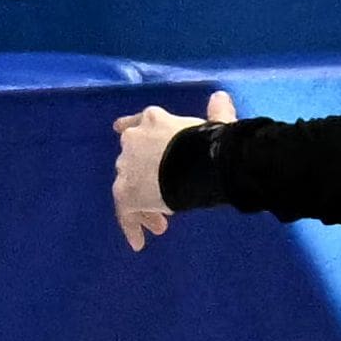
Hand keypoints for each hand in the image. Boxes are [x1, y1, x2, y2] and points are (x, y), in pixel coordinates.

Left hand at [110, 88, 230, 248]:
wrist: (201, 162)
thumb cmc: (212, 140)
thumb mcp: (217, 123)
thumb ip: (217, 113)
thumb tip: (221, 97)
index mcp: (153, 119)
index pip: (135, 124)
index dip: (129, 128)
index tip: (119, 130)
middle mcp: (133, 140)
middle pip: (133, 163)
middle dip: (147, 181)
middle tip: (164, 202)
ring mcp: (127, 166)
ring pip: (128, 189)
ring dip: (143, 207)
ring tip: (161, 226)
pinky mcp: (126, 192)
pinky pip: (125, 213)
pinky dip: (131, 227)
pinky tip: (139, 243)